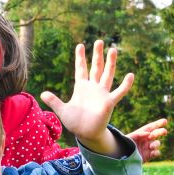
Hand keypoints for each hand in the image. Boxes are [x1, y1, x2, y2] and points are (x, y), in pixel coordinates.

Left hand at [41, 40, 133, 155]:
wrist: (85, 133)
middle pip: (96, 67)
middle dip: (97, 55)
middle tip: (99, 41)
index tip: (80, 45)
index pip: (81, 69)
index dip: (80, 58)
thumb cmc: (75, 122)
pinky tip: (130, 75)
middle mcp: (93, 88)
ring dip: (110, 63)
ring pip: (107, 74)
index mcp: (81, 87)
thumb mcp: (62, 110)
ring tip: (113, 49)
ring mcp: (102, 94)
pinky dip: (125, 85)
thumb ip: (54, 101)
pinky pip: (119, 92)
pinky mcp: (109, 102)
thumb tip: (42, 94)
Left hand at [126, 118, 167, 161]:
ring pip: (157, 143)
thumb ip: (137, 134)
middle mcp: (145, 140)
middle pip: (156, 134)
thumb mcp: (128, 138)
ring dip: (156, 144)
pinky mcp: (148, 155)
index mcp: (140, 134)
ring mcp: (147, 148)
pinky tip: (153, 152)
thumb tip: (148, 133)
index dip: (157, 124)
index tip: (165, 121)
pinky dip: (156, 152)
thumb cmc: (122, 147)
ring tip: (151, 146)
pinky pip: (157, 153)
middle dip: (160, 132)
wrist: (121, 158)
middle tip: (164, 132)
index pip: (150, 127)